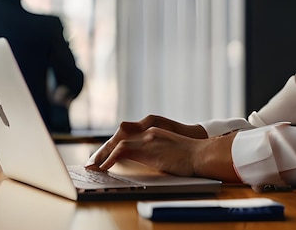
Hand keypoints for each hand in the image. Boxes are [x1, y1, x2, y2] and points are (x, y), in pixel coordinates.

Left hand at [85, 115, 204, 171]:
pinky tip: (104, 167)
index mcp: (154, 129)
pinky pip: (122, 150)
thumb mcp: (170, 148)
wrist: (203, 153)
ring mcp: (148, 136)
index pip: (127, 134)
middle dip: (103, 149)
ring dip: (102, 154)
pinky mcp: (148, 146)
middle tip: (92, 162)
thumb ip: (156, 149)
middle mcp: (149, 129)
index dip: (113, 145)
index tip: (103, 156)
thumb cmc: (192, 156)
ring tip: (94, 166)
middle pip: (119, 136)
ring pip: (117, 141)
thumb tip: (149, 159)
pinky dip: (110, 158)